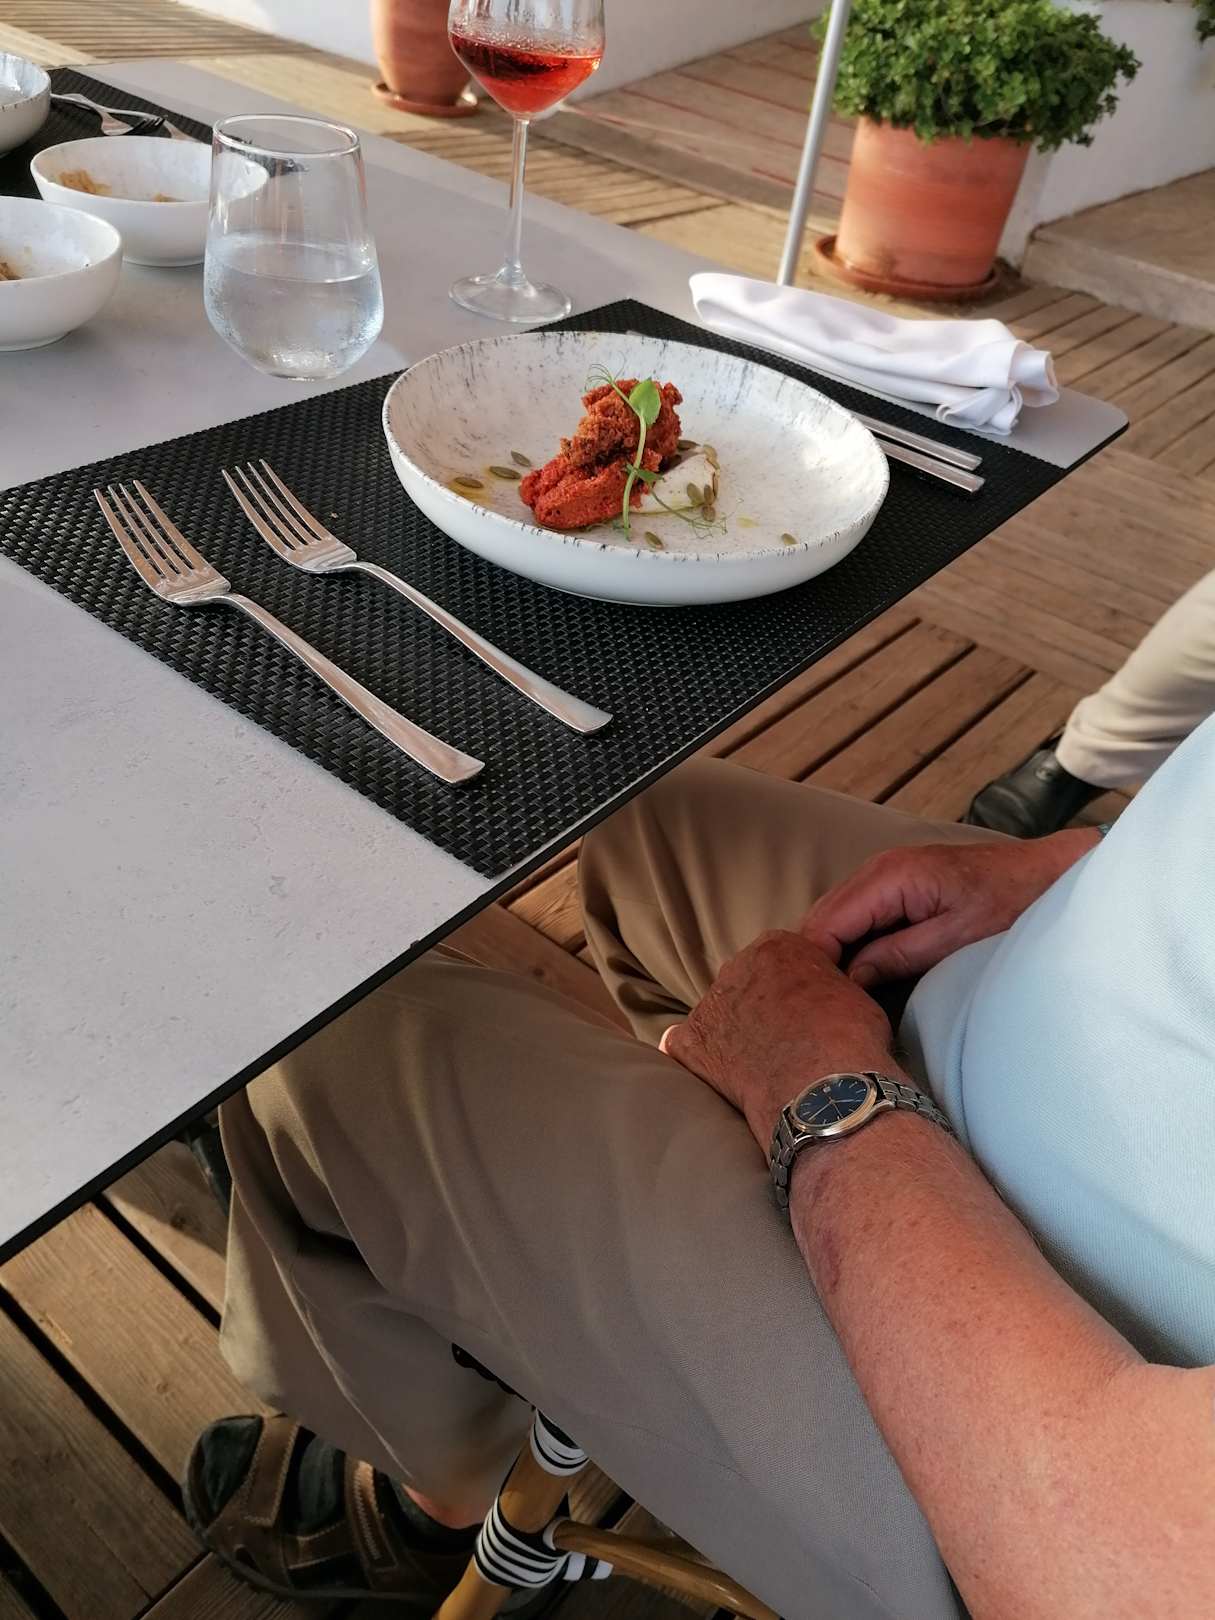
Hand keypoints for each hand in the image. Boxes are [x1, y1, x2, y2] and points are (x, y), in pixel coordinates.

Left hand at [661, 931, 895, 1150]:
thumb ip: (826, 985)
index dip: (792, 987)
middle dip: (759, 1006)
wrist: (824, 1086)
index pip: (778, 958)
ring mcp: (709, 1005)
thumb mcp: (853, 994)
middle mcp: (735, 966)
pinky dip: (698, 1059)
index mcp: (777, 947)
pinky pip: (683, 1047)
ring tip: (761, 1065)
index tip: (804, 1010)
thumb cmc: (850, 1040)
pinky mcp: (690, 1044)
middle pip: (743, 982)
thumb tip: (823, 999)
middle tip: (783, 1039)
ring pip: (717, 1014)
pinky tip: (718, 1075)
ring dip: (732, 1033)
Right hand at [800, 829, 1097, 987]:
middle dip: (817, 961)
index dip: (815, 967)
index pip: (824, 924)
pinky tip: (859, 976)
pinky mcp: (897, 885)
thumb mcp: (955, 940)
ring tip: (838, 997)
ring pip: (835, 917)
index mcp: (889, 877)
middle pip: (821, 919)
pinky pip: (857, 915)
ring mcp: (886, 874)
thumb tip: (847, 980)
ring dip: (833, 954)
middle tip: (824, 1008)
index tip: (820, 1007)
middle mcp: (878, 869)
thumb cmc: (1012, 906)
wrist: (1049, 875)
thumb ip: (896, 957)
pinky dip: (851, 944)